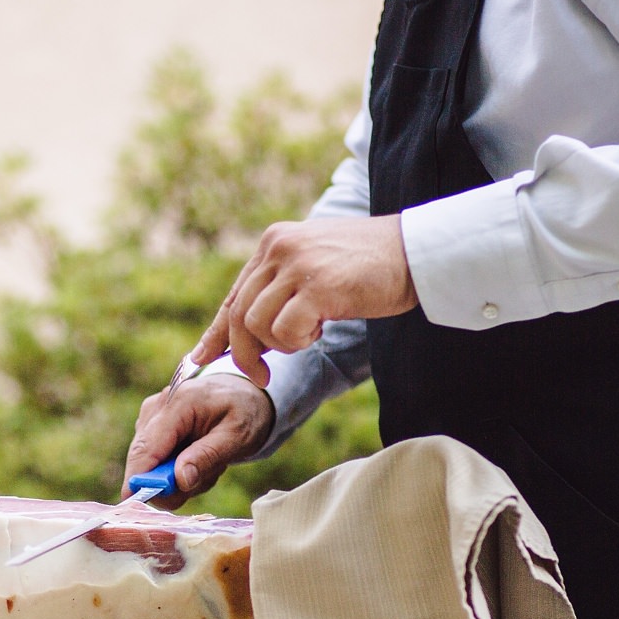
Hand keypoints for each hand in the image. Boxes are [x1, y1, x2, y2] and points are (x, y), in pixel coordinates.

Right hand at [123, 375, 275, 507]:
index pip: (147, 447)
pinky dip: (176, 469)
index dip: (140, 478)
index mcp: (178, 403)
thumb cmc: (244, 411)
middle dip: (171, 482)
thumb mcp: (237, 437)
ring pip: (149, 465)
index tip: (143, 501)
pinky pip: (155, 462)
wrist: (244, 393)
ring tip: (208, 461)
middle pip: (143, 460)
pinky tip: (198, 457)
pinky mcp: (150, 428)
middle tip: (206, 477)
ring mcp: (150, 417)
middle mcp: (156, 407)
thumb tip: (179, 480)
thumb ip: (208, 457)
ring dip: (178, 476)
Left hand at [193, 215, 416, 385]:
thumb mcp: (315, 268)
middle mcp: (278, 248)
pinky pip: (284, 332)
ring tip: (311, 335)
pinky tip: (322, 329)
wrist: (415, 252)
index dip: (217, 331)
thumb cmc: (370, 266)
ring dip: (281, 345)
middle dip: (243, 353)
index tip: (202, 357)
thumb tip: (251, 329)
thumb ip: (283, 288)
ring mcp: (296, 265)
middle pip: (239, 314)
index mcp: (274, 242)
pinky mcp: (317, 286)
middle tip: (261, 376)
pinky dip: (299, 342)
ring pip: (257, 325)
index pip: (235, 294)